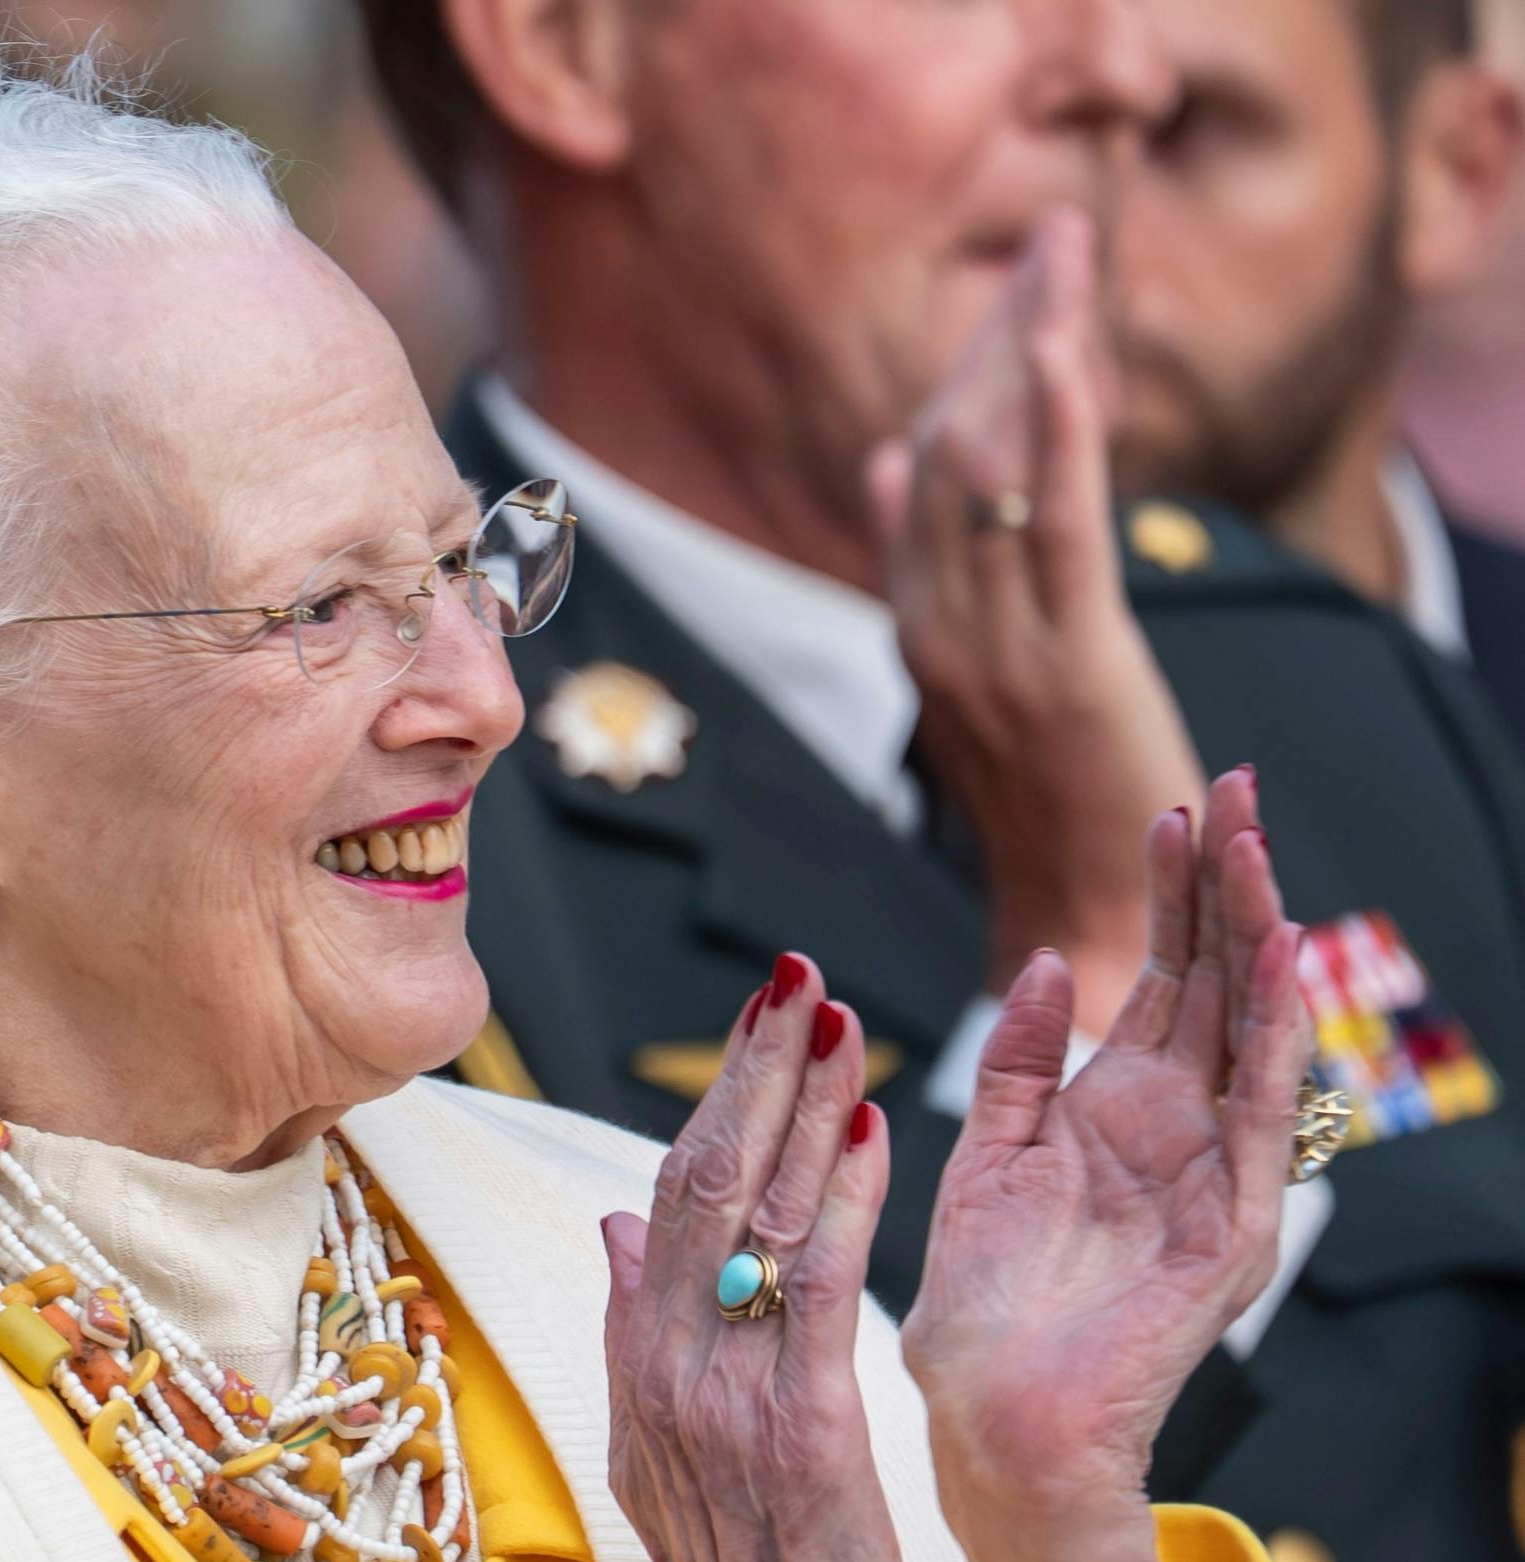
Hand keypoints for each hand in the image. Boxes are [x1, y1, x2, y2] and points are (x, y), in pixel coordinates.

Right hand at [570, 957, 915, 1561]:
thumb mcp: (657, 1453)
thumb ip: (635, 1334)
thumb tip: (611, 1228)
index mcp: (640, 1366)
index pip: (666, 1206)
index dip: (711, 1108)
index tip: (758, 1026)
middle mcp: (670, 1365)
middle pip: (697, 1186)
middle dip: (748, 1073)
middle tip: (789, 978)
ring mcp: (728, 1394)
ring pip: (754, 1217)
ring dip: (797, 1104)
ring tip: (833, 1013)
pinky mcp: (801, 1426)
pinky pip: (821, 1289)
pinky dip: (844, 1201)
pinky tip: (871, 1128)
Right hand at [873, 208, 1207, 1033]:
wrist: (1078, 919)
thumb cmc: (1047, 815)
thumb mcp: (977, 683)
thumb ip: (928, 572)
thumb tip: (886, 463)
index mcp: (917, 628)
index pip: (927, 475)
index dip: (967, 373)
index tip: (1009, 290)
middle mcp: (939, 627)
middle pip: (953, 451)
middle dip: (1001, 335)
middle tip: (1054, 238)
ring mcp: (996, 644)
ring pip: (997, 471)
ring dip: (1034, 349)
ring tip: (1070, 254)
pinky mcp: (1070, 660)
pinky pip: (1056, 526)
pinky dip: (1061, 432)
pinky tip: (1069, 349)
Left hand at [902, 772, 1307, 1561]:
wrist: (994, 1422)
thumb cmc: (986, 1306)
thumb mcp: (984, 1159)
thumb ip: (1016, 1067)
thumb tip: (1037, 970)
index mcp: (1116, 1111)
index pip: (1160, 978)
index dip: (1170, 894)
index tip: (1173, 805)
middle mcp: (1178, 1131)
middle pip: (1215, 983)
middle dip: (1228, 885)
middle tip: (1236, 782)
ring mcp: (1216, 1175)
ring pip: (1250, 1031)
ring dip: (1257, 936)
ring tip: (1254, 846)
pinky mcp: (1233, 1230)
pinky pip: (1259, 1118)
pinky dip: (1269, 1041)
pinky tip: (1271, 964)